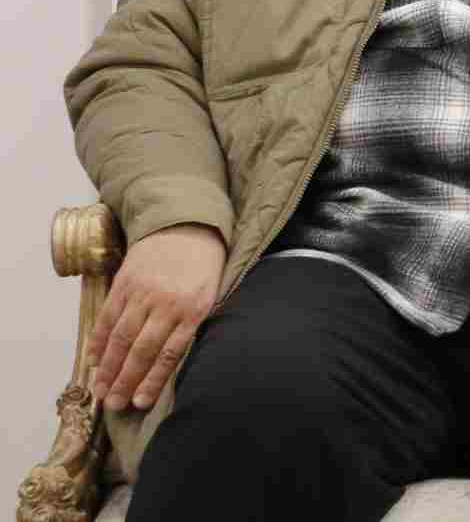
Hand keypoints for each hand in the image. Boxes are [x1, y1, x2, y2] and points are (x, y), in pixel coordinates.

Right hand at [89, 223, 225, 410]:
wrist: (187, 225)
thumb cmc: (204, 265)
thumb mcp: (212, 294)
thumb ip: (193, 325)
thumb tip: (175, 362)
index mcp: (194, 309)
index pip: (170, 353)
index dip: (153, 380)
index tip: (140, 403)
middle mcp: (166, 303)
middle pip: (141, 350)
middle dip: (125, 381)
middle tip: (114, 405)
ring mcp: (142, 292)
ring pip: (121, 337)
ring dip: (108, 367)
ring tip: (100, 390)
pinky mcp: (124, 282)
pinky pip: (108, 316)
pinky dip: (99, 340)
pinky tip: (94, 359)